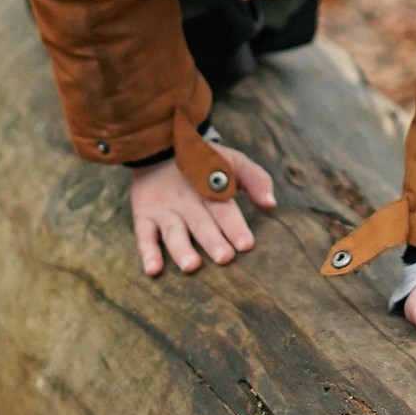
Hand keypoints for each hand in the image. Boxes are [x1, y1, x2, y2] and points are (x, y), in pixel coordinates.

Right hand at [129, 142, 275, 275]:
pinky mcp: (144, 214)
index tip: (246, 244)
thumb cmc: (205, 162)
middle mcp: (186, 199)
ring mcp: (164, 208)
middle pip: (200, 222)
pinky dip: (147, 252)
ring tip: (191, 266)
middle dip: (212, 240)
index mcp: (209, 187)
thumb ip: (255, 180)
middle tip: (224, 258)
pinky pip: (143, 235)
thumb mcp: (232, 161)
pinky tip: (154, 270)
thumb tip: (271, 204)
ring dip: (181, 249)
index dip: (234, 225)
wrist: (160, 144)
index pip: (224, 207)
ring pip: (173, 231)